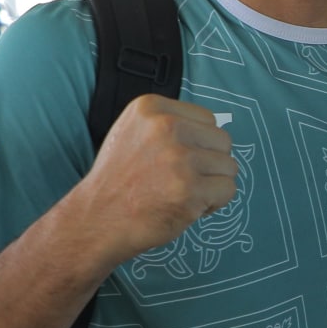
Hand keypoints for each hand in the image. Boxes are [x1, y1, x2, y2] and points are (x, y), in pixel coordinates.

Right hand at [75, 95, 238, 266]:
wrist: (97, 220)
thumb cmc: (119, 181)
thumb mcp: (134, 132)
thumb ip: (171, 125)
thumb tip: (214, 132)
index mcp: (151, 107)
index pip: (208, 118)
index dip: (199, 143)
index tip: (178, 160)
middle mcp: (167, 127)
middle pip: (223, 141)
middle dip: (210, 164)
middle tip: (182, 181)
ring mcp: (180, 158)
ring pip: (229, 166)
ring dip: (212, 184)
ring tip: (182, 194)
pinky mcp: (190, 189)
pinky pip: (228, 190)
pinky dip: (214, 203)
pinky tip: (188, 207)